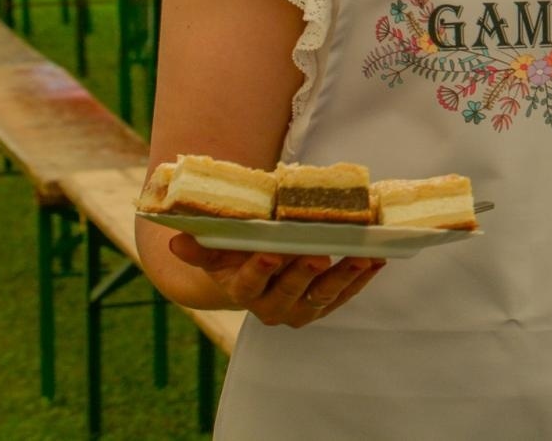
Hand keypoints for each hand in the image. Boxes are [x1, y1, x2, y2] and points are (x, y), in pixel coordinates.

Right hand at [169, 234, 385, 326]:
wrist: (250, 276)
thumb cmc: (233, 255)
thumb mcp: (215, 251)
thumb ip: (199, 248)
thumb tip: (175, 241)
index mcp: (243, 290)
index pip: (249, 283)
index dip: (259, 269)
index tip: (270, 253)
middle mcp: (271, 307)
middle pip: (290, 292)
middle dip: (305, 273)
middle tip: (319, 254)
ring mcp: (300, 309)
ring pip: (323, 296)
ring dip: (344, 277)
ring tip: (362, 257)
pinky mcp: (323, 306)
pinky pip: (344, 294)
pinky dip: (361, 278)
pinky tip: (377, 259)